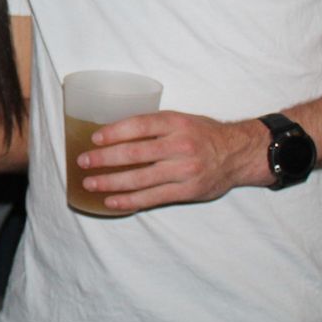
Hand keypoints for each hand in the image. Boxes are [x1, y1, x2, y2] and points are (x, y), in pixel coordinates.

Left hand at [79, 111, 272, 212]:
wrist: (238, 154)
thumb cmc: (202, 134)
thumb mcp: (180, 120)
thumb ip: (153, 126)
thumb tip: (113, 133)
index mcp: (175, 123)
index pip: (138, 126)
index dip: (114, 132)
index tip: (94, 138)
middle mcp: (179, 146)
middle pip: (135, 154)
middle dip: (104, 159)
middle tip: (83, 162)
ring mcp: (184, 171)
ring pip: (140, 179)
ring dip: (111, 182)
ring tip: (90, 183)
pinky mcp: (187, 191)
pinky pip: (152, 198)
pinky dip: (129, 200)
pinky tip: (111, 201)